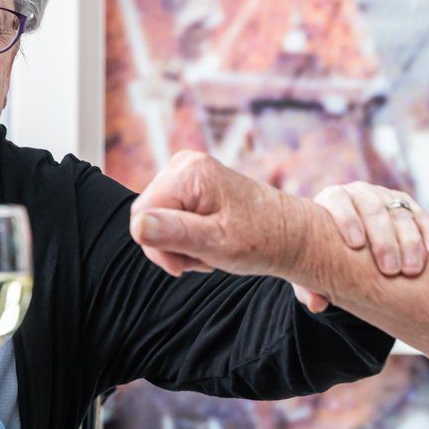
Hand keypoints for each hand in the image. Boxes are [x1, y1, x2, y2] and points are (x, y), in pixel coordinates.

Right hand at [130, 151, 304, 277]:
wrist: (289, 233)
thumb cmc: (260, 239)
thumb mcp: (215, 243)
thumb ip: (174, 233)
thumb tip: (138, 226)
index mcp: (189, 173)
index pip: (142, 215)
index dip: (158, 247)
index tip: (187, 264)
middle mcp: (185, 164)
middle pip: (146, 216)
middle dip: (169, 245)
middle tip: (204, 256)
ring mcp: (187, 172)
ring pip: (156, 219)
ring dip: (179, 243)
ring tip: (211, 249)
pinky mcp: (191, 184)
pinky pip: (169, 215)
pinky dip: (185, 236)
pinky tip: (209, 240)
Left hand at [293, 183, 428, 311]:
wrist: (348, 242)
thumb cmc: (327, 257)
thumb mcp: (314, 270)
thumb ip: (308, 286)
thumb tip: (317, 304)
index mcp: (331, 200)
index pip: (338, 201)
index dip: (346, 219)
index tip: (355, 244)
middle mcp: (358, 193)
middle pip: (373, 208)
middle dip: (383, 239)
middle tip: (389, 269)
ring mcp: (384, 196)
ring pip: (400, 213)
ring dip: (409, 241)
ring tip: (413, 270)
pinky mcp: (407, 205)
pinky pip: (421, 216)